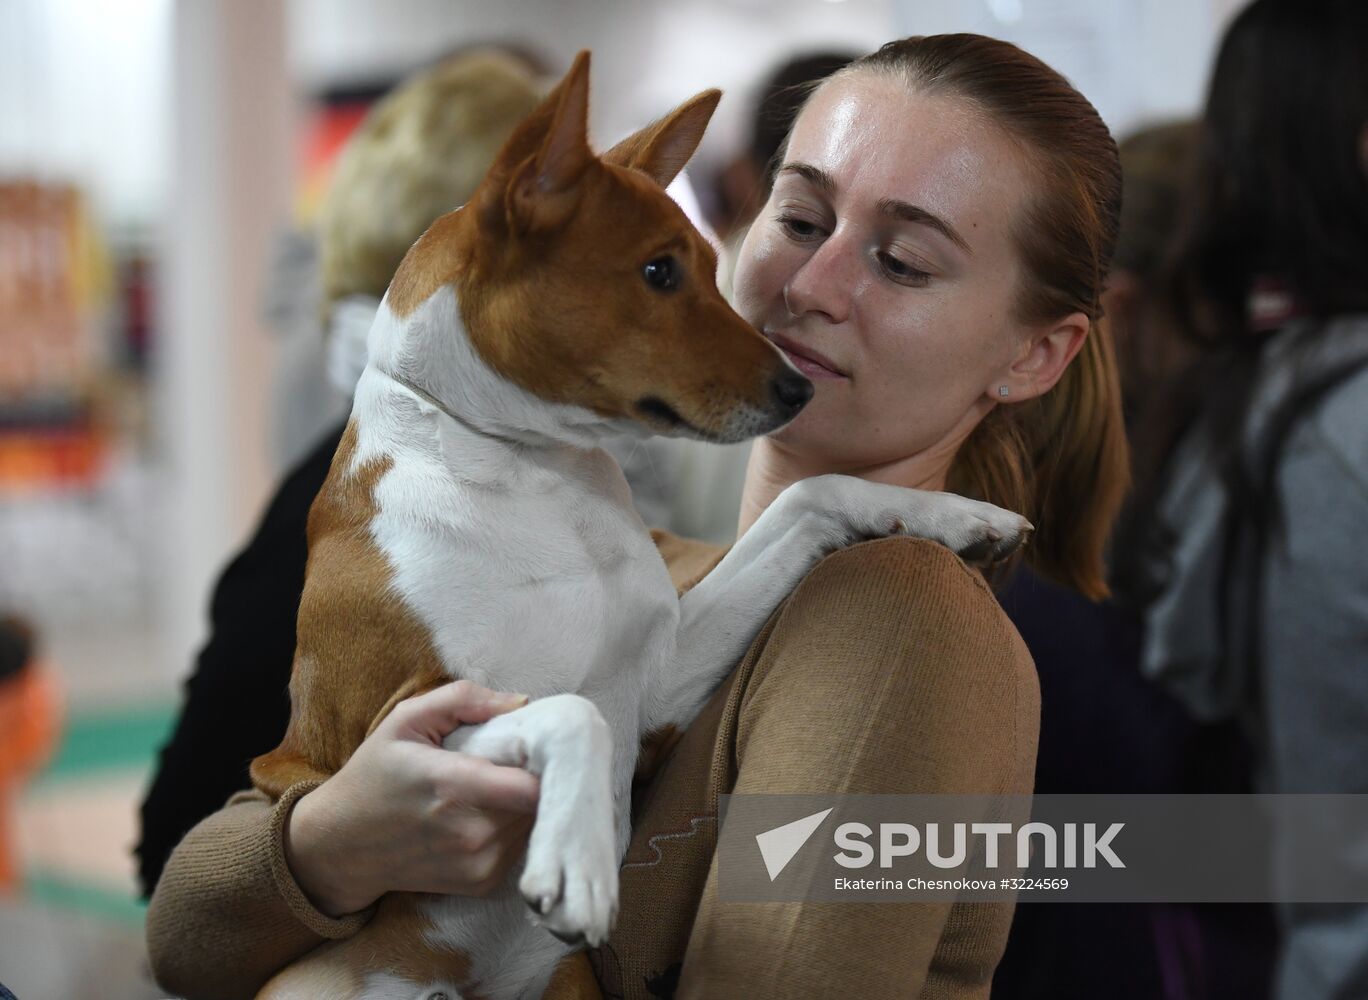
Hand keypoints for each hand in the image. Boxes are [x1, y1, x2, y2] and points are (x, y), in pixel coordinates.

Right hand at [284, 679, 539, 916]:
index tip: (544, 743)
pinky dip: (515, 826)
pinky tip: (489, 811)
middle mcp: (472, 833)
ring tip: (500, 783)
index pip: (533, 786)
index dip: (549, 761)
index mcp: (454, 786)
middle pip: (541, 800)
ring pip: (536, 823)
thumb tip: (522, 702)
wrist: (342, 846)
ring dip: (527, 802)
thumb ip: (463, 700)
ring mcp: (479, 864)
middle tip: (520, 758)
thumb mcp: (406, 721)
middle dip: (539, 776)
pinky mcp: (482, 883)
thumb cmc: (375, 774)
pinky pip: (522, 845)